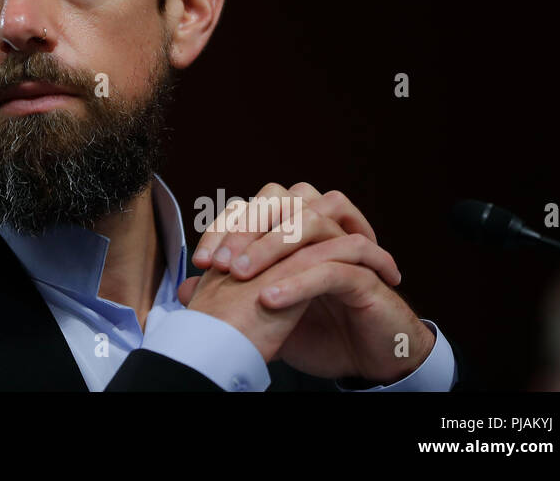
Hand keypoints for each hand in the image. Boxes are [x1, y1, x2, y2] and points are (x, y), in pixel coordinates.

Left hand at [181, 183, 434, 381]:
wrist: (371, 359)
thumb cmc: (321, 330)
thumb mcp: (267, 314)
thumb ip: (231, 295)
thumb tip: (188, 287)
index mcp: (296, 231)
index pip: (256, 207)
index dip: (225, 227)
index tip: (201, 262)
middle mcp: (322, 228)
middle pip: (282, 201)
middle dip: (245, 229)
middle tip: (220, 265)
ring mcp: (347, 245)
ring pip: (311, 221)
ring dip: (273, 244)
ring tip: (243, 275)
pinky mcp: (369, 273)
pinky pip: (336, 264)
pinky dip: (301, 278)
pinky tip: (272, 298)